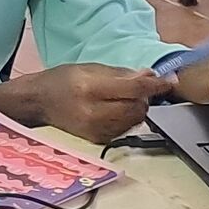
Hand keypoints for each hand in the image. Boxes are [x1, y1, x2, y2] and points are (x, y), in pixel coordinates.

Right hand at [0, 62, 158, 142]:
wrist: (38, 103)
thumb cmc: (62, 81)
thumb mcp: (91, 68)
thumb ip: (122, 74)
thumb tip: (151, 76)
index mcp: (91, 90)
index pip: (134, 90)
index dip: (155, 86)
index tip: (170, 81)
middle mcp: (94, 114)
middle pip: (138, 108)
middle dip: (144, 97)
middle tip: (136, 88)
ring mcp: (96, 131)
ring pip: (135, 120)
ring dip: (137, 108)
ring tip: (123, 98)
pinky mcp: (99, 140)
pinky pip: (126, 129)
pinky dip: (128, 118)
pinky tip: (116, 110)